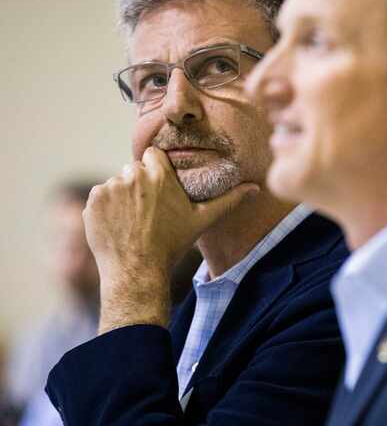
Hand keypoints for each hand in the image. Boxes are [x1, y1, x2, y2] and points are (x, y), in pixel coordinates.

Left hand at [84, 146, 258, 333]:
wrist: (137, 270)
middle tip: (148, 211)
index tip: (160, 187)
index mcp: (159, 175)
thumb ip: (228, 200)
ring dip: (122, 197)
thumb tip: (255, 187)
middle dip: (139, 184)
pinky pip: (100, 198)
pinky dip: (106, 209)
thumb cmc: (173, 244)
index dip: (156, 170)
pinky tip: (118, 226)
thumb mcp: (203, 220)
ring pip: (116, 184)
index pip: (154, 155)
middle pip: (134, 170)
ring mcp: (109, 189)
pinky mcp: (93, 203)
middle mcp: (133, 176)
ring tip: (133, 222)